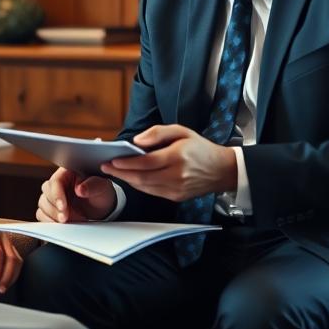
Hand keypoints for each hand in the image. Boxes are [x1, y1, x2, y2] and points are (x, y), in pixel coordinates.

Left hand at [0, 210, 21, 293]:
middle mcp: (0, 235)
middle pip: (10, 257)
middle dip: (6, 276)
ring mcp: (6, 240)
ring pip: (16, 259)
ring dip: (11, 276)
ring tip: (1, 288)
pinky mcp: (7, 246)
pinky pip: (15, 259)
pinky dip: (13, 272)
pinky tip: (5, 282)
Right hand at [36, 167, 118, 222]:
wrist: (101, 205)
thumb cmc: (100, 192)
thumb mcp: (101, 186)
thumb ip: (92, 185)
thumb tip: (80, 189)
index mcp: (67, 173)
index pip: (55, 182)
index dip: (57, 195)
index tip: (62, 207)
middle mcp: (56, 183)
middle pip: (46, 193)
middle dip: (55, 208)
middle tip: (66, 219)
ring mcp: (52, 196)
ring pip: (43, 205)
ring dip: (53, 216)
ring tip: (70, 221)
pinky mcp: (50, 208)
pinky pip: (42, 214)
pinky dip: (49, 221)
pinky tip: (62, 224)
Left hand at [100, 124, 236, 201]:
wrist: (222, 170)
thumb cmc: (199, 148)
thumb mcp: (181, 131)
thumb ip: (158, 133)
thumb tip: (137, 141)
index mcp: (178, 157)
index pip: (147, 162)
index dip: (127, 162)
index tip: (112, 160)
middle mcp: (177, 175)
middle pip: (142, 177)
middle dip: (121, 173)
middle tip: (106, 167)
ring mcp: (177, 189)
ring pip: (145, 187)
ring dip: (127, 180)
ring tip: (114, 172)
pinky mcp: (176, 197)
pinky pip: (152, 192)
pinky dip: (139, 185)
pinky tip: (131, 178)